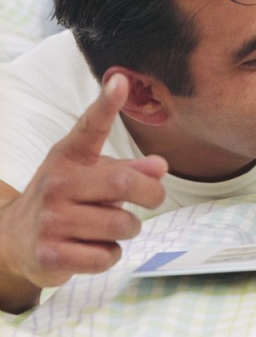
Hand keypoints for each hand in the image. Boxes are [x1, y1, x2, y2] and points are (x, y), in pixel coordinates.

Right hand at [0, 73, 166, 310]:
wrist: (14, 241)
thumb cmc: (65, 199)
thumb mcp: (90, 175)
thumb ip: (128, 169)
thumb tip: (160, 167)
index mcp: (69, 157)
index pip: (90, 127)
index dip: (106, 103)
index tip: (120, 80)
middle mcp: (57, 184)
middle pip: (125, 183)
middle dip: (152, 194)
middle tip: (153, 198)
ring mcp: (50, 220)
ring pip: (122, 225)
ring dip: (129, 228)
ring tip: (112, 226)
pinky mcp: (50, 255)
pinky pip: (107, 255)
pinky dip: (110, 254)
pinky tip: (93, 248)